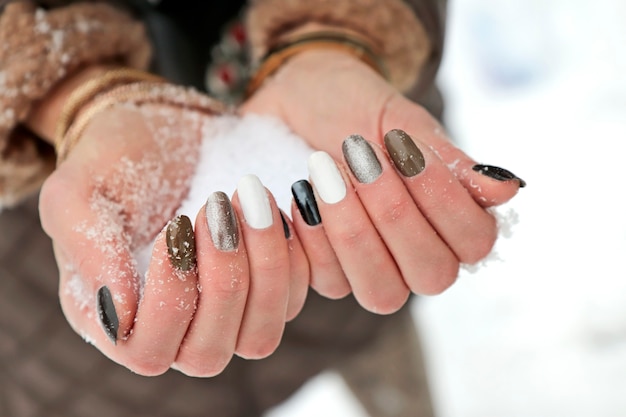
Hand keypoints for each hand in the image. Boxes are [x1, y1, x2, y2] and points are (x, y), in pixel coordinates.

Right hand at [39, 104, 307, 375]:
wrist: (164, 127)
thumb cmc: (112, 160)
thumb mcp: (78, 195)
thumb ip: (89, 253)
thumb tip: (120, 315)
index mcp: (118, 316)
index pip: (148, 351)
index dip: (169, 299)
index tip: (176, 226)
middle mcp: (174, 327)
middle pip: (209, 353)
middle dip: (222, 279)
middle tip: (218, 206)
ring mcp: (224, 312)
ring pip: (259, 335)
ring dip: (263, 267)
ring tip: (252, 198)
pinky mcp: (263, 287)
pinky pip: (294, 298)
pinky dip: (293, 256)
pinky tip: (278, 206)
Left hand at [242, 50, 523, 312]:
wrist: (296, 100)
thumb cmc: (355, 108)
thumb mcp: (401, 122)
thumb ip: (449, 160)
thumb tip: (508, 189)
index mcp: (452, 218)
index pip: (474, 241)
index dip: (443, 201)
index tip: (403, 147)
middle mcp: (419, 255)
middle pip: (432, 275)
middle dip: (394, 215)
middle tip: (362, 158)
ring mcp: (375, 270)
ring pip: (382, 291)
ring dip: (353, 230)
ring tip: (325, 171)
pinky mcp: (331, 273)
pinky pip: (329, 282)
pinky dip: (314, 234)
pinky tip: (301, 191)